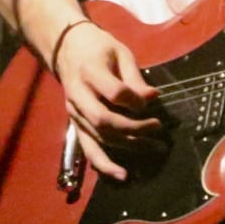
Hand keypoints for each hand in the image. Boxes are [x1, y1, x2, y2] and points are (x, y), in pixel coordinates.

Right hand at [51, 19, 161, 180]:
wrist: (66, 49)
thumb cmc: (98, 48)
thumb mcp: (120, 52)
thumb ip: (135, 77)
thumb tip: (153, 98)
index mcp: (90, 72)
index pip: (115, 92)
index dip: (136, 100)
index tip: (152, 100)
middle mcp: (78, 96)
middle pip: (105, 120)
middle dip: (134, 129)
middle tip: (158, 129)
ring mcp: (75, 113)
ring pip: (99, 137)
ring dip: (128, 146)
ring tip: (155, 147)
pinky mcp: (75, 125)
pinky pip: (88, 149)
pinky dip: (105, 165)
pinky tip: (122, 174)